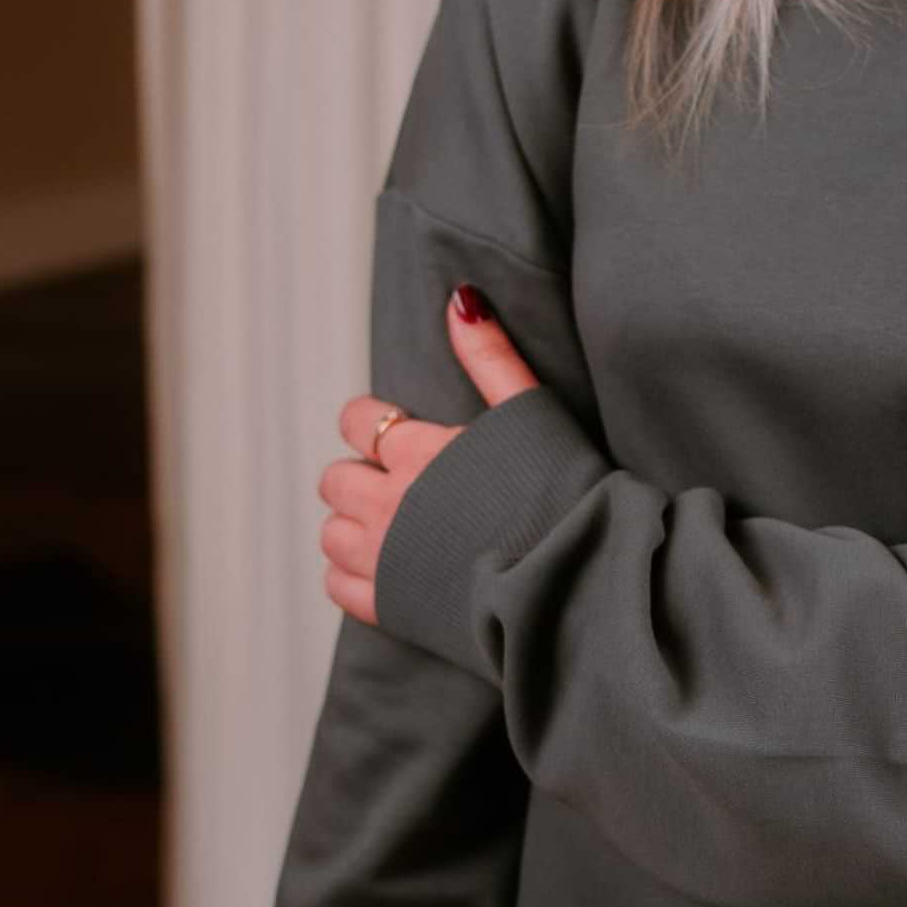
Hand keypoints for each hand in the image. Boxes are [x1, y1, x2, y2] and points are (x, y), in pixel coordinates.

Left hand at [319, 283, 541, 626]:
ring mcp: (382, 560)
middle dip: (363, 475)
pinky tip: (390, 567)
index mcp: (418, 452)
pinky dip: (352, 574)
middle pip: (336, 479)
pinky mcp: (388, 607)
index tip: (400, 432)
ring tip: (399, 526)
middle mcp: (386, 504)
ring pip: (331, 532)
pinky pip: (337, 586)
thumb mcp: (531, 410)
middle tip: (406, 484)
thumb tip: (459, 299)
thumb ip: (490, 356)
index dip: (375, 422)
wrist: (575, 577)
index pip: (358, 421)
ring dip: (355, 524)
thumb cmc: (562, 491)